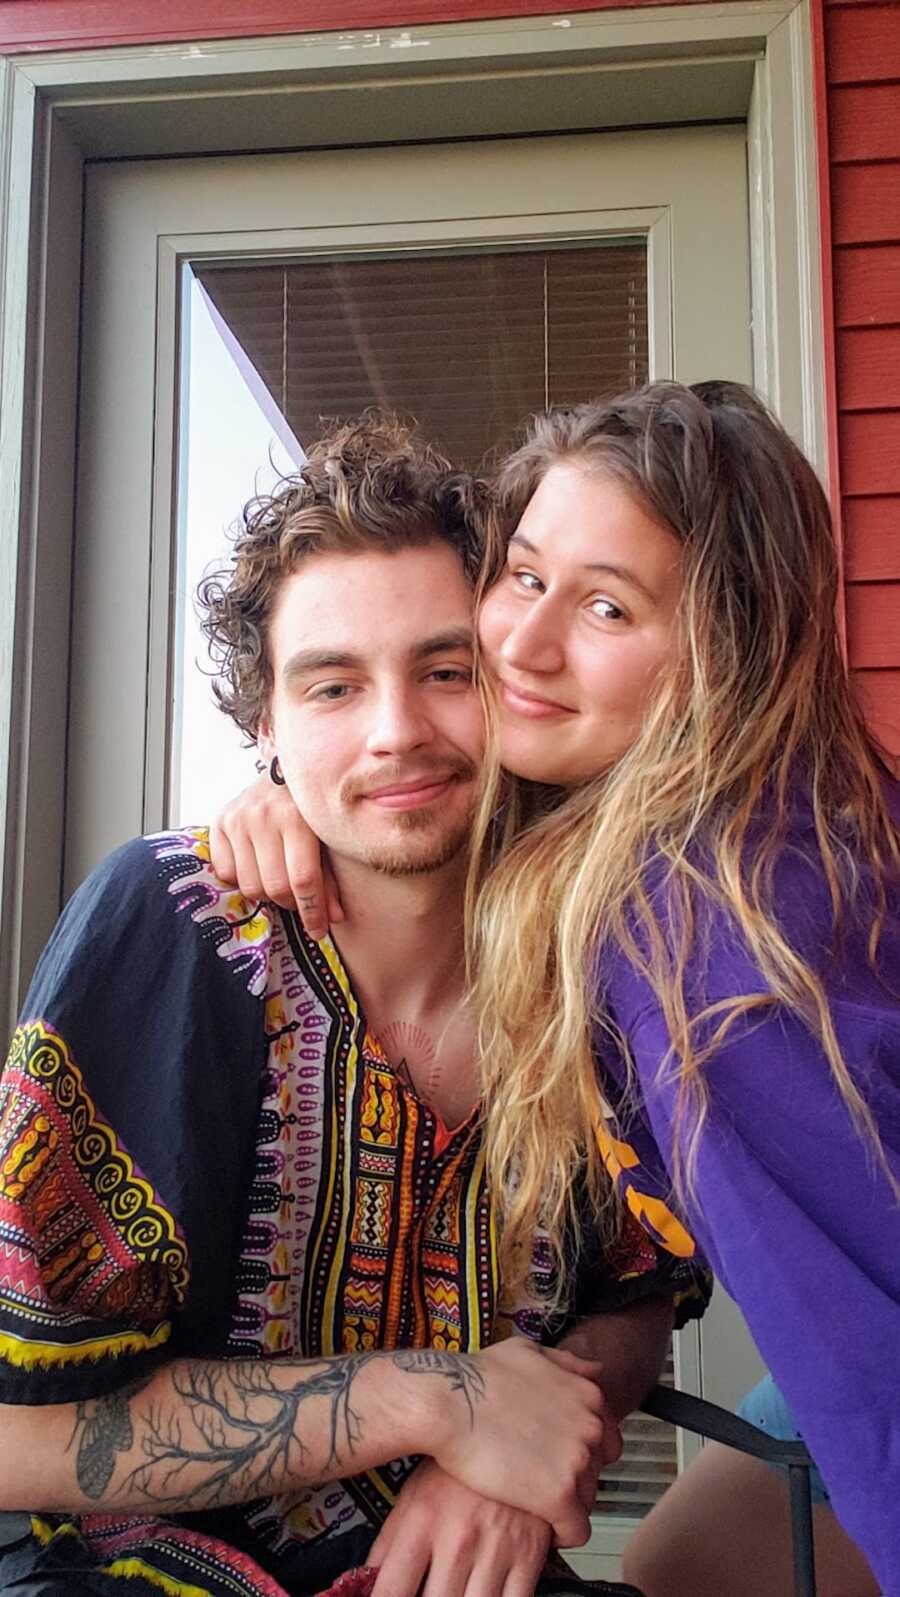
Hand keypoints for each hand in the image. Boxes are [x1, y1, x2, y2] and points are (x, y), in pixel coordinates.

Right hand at [209, 773, 343, 938]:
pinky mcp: (218, 823)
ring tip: (280, 881)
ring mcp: (237, 819)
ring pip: (249, 885)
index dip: (312, 912)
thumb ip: (329, 876)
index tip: (318, 931)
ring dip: (268, 894)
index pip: (303, 879)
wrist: (284, 771)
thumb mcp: (326, 837)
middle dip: (291, 904)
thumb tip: (333, 918)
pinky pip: (227, 874)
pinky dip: (243, 879)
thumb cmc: (311, 809)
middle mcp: (262, 816)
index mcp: (296, 817)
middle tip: (299, 901)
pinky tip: (257, 867)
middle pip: (274, 887)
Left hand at [370, 1459, 551, 1596]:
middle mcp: (458, 1537)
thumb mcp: (414, 1492)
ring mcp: (498, 1547)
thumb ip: (388, 1543)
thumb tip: (365, 1581)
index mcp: (422, 1520)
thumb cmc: (458, 1466)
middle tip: (430, 1593)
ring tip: (456, 1591)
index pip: (391, 1590)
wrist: (513, 1423)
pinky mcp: (531, 1553)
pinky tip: (486, 1594)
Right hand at [428, 1340, 615, 1547]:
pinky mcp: (558, 1496)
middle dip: (574, 1478)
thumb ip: (568, 1363)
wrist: (448, 1402)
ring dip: (565, 1504)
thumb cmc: (479, 1375)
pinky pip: (577, 1530)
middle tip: (541, 1480)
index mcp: (588, 1395)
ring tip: (536, 1502)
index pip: (607, 1439)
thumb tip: (595, 1369)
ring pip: (588, 1500)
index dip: (582, 1452)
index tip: (560, 1460)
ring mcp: (577, 1462)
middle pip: (598, 1471)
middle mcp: (590, 1428)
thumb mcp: (529, 1352)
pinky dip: (563, 1534)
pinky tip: (544, 1529)